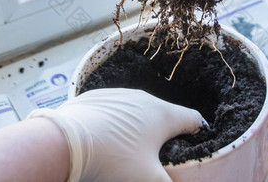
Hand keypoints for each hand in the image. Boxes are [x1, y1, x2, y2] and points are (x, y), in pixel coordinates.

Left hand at [27, 88, 204, 181]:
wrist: (68, 139)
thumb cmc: (114, 158)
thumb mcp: (148, 179)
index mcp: (163, 114)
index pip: (193, 119)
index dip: (199, 131)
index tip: (197, 143)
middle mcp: (145, 98)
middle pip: (166, 115)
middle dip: (168, 132)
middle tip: (161, 153)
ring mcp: (122, 94)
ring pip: (141, 110)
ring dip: (143, 126)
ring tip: (132, 147)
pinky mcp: (101, 96)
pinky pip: (119, 109)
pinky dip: (120, 122)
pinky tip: (109, 138)